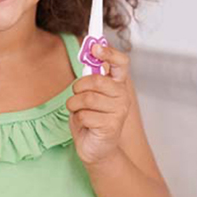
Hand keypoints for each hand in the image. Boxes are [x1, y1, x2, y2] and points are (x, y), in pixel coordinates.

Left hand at [66, 43, 131, 167]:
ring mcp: (119, 111)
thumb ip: (90, 74)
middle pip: (97, 80)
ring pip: (87, 98)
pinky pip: (84, 115)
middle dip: (79, 87)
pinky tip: (86, 125)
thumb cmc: (90, 118)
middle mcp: (122, 95)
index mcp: (117, 84)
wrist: (95, 148)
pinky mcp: (112, 126)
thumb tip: (89, 52)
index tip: (95, 48)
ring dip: (75, 105)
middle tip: (77, 94)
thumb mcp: (87, 93)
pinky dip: (78, 119)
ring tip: (80, 112)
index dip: (109, 53)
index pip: (121, 62)